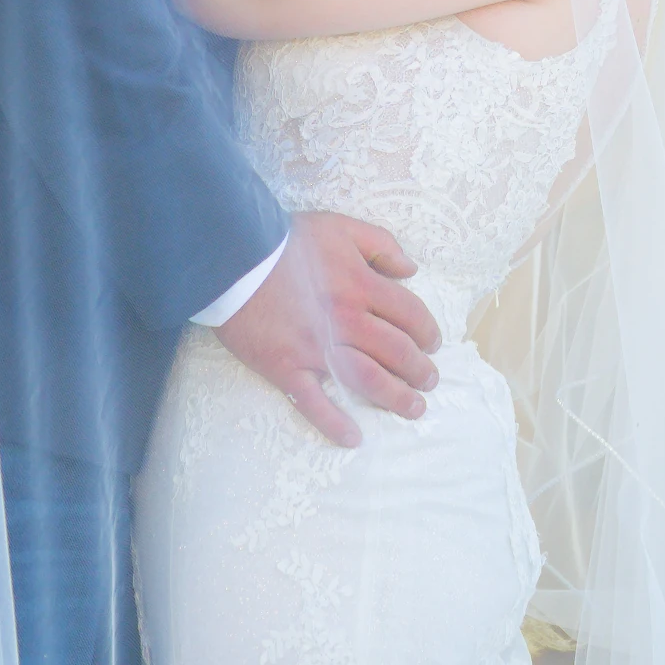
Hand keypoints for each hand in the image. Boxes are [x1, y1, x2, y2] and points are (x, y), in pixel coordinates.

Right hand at [216, 211, 441, 447]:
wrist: (232, 257)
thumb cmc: (286, 241)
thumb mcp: (341, 226)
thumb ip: (382, 245)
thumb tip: (411, 270)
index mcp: (362, 286)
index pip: (411, 316)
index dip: (428, 332)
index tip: (433, 344)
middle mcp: (347, 321)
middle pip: (397, 353)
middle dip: (420, 371)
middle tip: (429, 382)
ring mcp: (316, 348)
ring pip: (368, 381)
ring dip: (396, 398)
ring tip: (413, 409)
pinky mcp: (286, 368)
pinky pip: (314, 403)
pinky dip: (335, 424)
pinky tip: (354, 438)